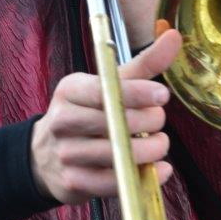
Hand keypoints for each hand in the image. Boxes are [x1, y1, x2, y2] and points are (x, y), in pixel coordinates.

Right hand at [30, 31, 181, 203]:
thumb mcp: (109, 84)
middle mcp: (63, 120)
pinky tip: (160, 170)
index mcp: (71, 90)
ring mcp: (66, 153)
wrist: (46, 155)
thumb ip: (144, 63)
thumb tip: (174, 36)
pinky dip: (143, 176)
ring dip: (149, 150)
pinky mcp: (74, 182)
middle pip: (113, 121)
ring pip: (117, 153)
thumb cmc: (87, 111)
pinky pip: (114, 182)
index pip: (104, 90)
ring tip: (160, 144)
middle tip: (159, 120)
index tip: (163, 95)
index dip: (136, 93)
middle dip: (147, 121)